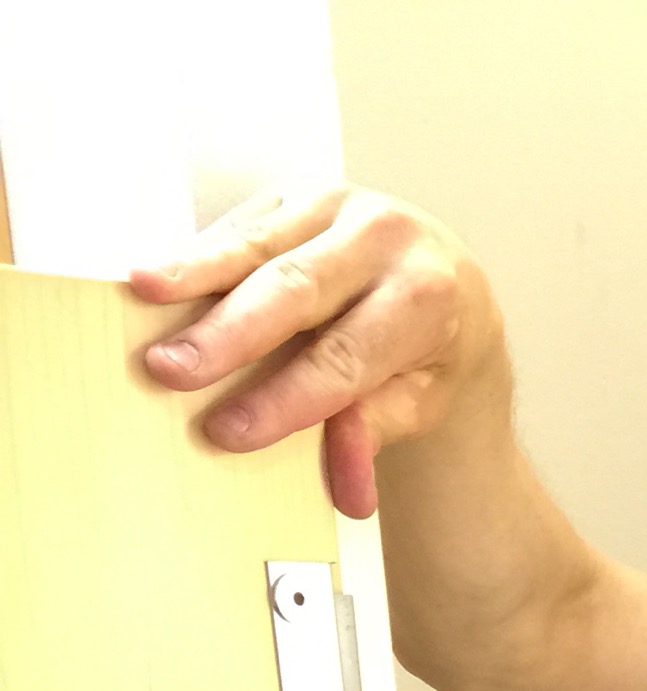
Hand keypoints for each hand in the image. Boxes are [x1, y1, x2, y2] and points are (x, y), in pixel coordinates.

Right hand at [130, 188, 494, 520]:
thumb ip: (376, 431)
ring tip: (145, 293)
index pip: (342, 359)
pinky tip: (158, 277)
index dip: (283, 399)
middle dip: (227, 335)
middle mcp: (382, 238)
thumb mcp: (419, 399)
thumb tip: (348, 487)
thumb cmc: (425, 348)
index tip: (229, 432)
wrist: (447, 279)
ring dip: (194, 273)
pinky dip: (197, 256)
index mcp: (423, 297)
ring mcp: (336, 205)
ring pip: (256, 245)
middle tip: (171, 369)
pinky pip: (239, 227)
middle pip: (293, 291)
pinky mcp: (294, 193)